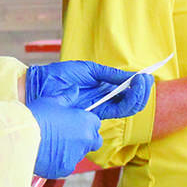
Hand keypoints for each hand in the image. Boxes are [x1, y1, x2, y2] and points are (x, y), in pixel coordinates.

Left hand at [25, 60, 153, 119]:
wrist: (39, 86)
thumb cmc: (59, 76)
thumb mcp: (87, 70)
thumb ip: (109, 74)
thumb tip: (131, 76)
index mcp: (100, 89)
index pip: (124, 91)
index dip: (137, 86)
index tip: (147, 76)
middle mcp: (102, 101)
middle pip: (129, 101)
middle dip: (141, 91)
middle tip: (147, 80)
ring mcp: (98, 109)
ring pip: (126, 108)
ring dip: (138, 95)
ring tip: (141, 83)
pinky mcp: (93, 116)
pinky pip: (117, 111)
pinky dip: (127, 101)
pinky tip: (130, 91)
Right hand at [28, 101, 102, 179]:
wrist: (21, 137)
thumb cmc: (36, 116)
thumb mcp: (52, 102)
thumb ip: (67, 97)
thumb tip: (75, 90)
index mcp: (85, 122)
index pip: (95, 123)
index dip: (85, 123)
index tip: (74, 122)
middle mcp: (86, 140)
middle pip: (94, 141)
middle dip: (86, 139)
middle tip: (68, 135)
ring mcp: (76, 156)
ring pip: (79, 154)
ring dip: (71, 150)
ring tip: (52, 144)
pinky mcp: (65, 168)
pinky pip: (67, 165)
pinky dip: (60, 161)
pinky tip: (47, 154)